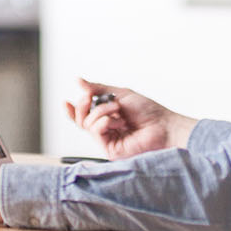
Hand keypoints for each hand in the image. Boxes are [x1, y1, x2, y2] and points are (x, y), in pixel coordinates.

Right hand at [63, 77, 196, 158]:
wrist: (164, 126)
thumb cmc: (148, 111)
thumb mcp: (121, 93)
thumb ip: (98, 89)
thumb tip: (78, 81)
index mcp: (108, 116)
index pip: (85, 115)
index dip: (74, 110)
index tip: (66, 102)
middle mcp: (106, 129)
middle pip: (81, 119)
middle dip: (84, 105)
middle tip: (92, 97)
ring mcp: (108, 140)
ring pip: (87, 124)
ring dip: (100, 111)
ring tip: (117, 110)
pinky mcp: (110, 149)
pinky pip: (96, 132)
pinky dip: (103, 121)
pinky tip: (117, 121)